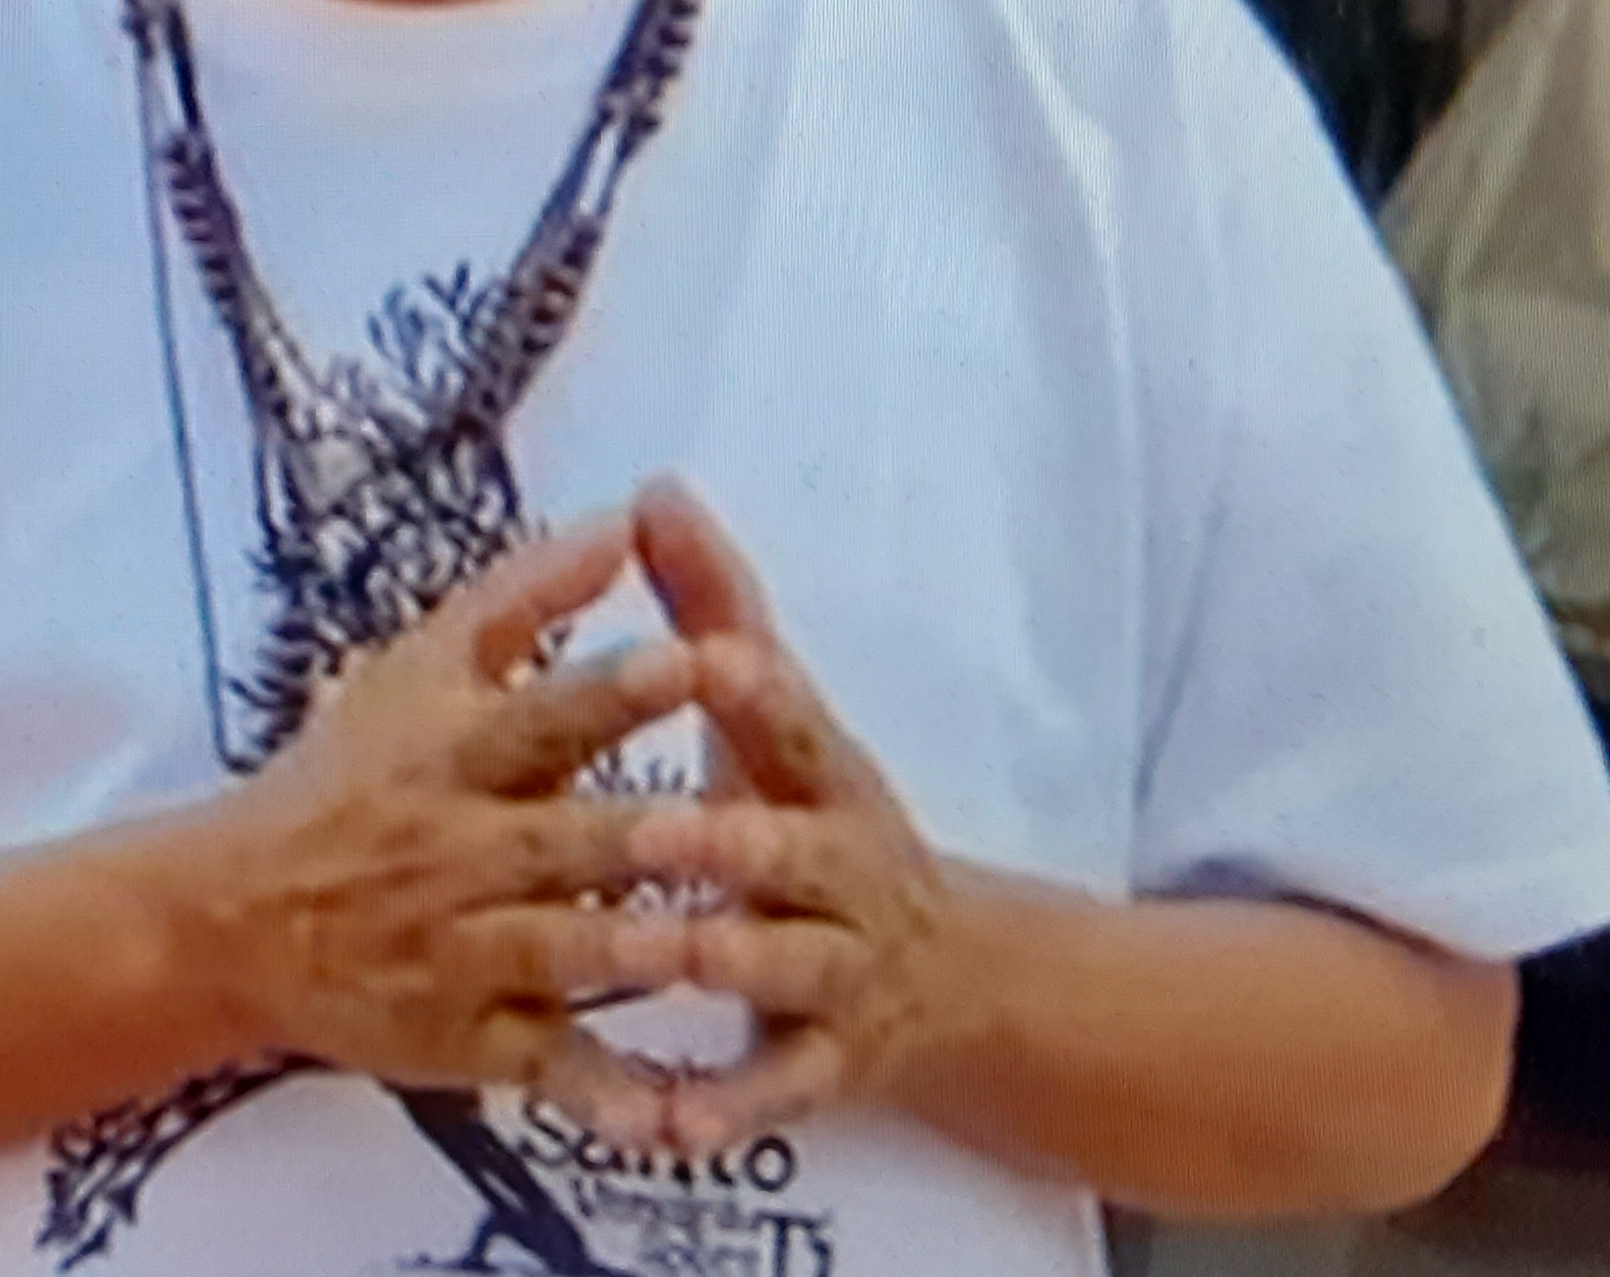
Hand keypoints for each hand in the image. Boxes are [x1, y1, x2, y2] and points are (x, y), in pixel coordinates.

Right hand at [183, 515, 700, 1138]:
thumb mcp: (419, 667)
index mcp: (456, 753)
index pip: (544, 715)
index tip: (691, 659)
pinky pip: (550, 1071)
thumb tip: (624, 518)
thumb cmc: (345, 774)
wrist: (233, 917)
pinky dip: (609, 1098)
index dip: (617, 691)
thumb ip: (525, 593)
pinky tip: (675, 1121)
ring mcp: (468, 952)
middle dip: (644, 836)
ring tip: (710, 954)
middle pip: (565, 841)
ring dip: (635, 956)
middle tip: (735, 824)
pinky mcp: (473, 1041)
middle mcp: (462, 852)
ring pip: (562, 955)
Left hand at [623, 480, 981, 1157]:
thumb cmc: (816, 818)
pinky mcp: (830, 1063)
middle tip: (656, 830)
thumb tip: (654, 487)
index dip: (762, 690)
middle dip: (729, 839)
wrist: (956, 978)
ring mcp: (845, 968)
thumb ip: (710, 611)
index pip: (796, 723)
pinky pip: (778, 1090)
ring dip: (730, 958)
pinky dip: (727, 1107)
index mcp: (823, 775)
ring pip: (789, 963)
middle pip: (794, 849)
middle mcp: (845, 866)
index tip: (718, 655)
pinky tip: (668, 1123)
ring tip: (666, 954)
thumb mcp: (775, 722)